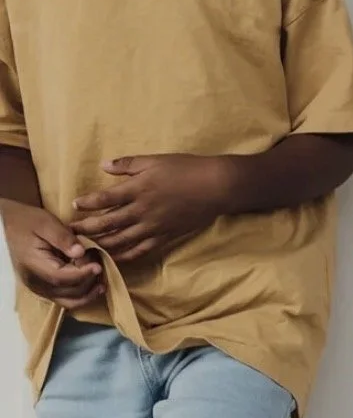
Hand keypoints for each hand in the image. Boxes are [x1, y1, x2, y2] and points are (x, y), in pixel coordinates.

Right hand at [1, 200, 102, 308]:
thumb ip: (63, 238)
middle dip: (89, 281)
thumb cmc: (26, 221)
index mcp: (34, 265)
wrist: (7, 226)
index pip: (62, 278)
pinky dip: (81, 294)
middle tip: (101, 265)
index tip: (99, 266)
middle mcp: (35, 282)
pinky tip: (93, 283)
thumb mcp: (45, 223)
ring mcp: (38, 287)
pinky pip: (64, 298)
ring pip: (68, 301)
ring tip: (102, 280)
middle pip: (68, 292)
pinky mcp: (43, 287)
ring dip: (88, 293)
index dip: (83, 275)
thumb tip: (80, 253)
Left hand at [71, 155, 231, 263]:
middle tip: (72, 231)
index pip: (104, 199)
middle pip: (107, 223)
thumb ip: (128, 164)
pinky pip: (141, 250)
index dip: (86, 203)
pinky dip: (125, 255)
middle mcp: (142, 210)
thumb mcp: (156, 160)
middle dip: (87, 228)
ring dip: (101, 243)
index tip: (74, 204)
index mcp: (138, 189)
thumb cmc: (186, 168)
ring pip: (121, 240)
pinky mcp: (165, 236)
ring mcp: (153, 226)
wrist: (216, 186)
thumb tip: (104, 166)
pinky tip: (115, 257)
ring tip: (88, 246)